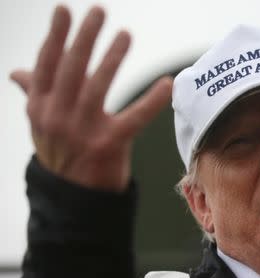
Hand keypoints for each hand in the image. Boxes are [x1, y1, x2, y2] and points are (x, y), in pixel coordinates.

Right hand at [10, 5, 172, 191]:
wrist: (72, 198)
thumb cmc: (62, 154)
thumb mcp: (41, 125)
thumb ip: (34, 95)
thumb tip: (16, 72)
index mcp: (39, 108)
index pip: (46, 64)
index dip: (56, 35)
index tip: (64, 10)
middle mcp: (57, 117)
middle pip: (71, 69)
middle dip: (85, 37)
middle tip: (99, 12)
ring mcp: (82, 131)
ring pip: (97, 87)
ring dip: (112, 58)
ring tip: (124, 35)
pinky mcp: (110, 144)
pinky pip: (134, 118)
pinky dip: (152, 100)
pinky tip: (165, 84)